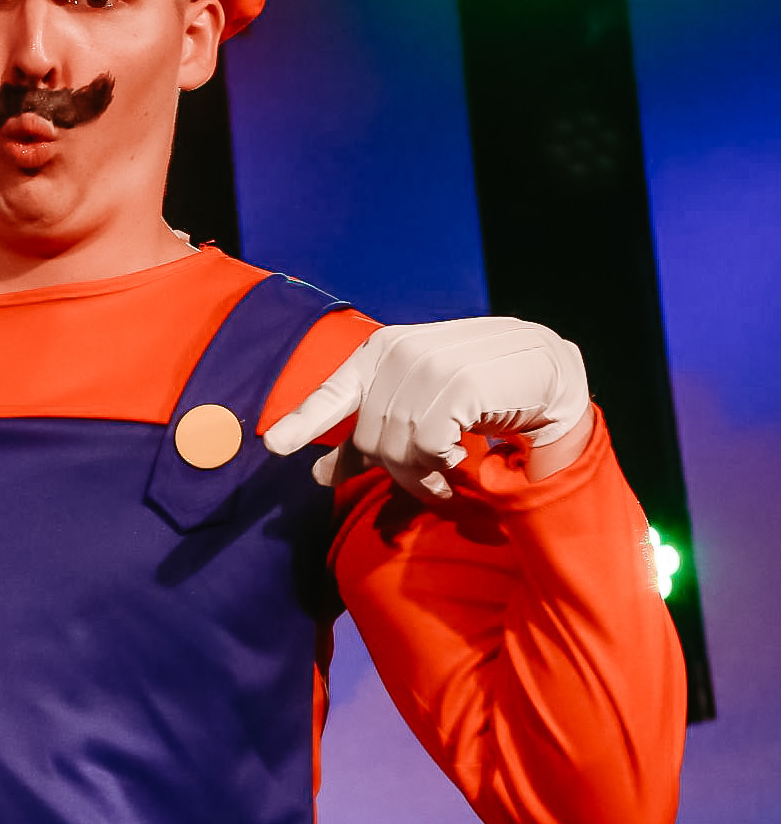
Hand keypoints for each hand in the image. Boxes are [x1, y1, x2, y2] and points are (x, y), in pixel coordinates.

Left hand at [263, 317, 589, 500]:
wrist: (549, 378)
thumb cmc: (479, 397)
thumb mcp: (417, 410)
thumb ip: (372, 432)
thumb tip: (318, 473)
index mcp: (380, 351)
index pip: (333, 392)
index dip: (303, 421)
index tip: (274, 446)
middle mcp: (399, 351)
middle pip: (370, 440)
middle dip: (397, 468)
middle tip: (430, 472)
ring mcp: (427, 363)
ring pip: (397, 448)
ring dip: (424, 472)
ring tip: (447, 467)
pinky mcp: (456, 382)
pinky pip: (427, 447)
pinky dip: (443, 465)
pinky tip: (461, 457)